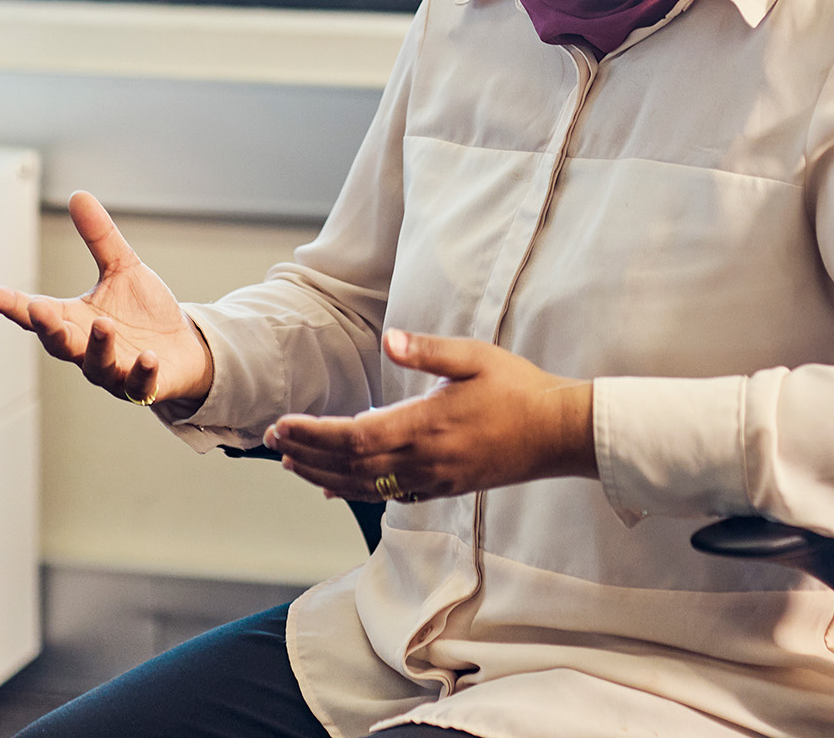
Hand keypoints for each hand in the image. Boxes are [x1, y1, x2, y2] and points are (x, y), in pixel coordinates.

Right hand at [0, 191, 213, 408]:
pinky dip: (142, 372)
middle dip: (49, 328)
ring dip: (98, 347)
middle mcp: (86, 350)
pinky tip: (148, 357)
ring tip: (104, 325)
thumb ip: (99, 238)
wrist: (185, 348)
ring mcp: (113, 371)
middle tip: (39, 310)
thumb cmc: (144, 313)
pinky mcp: (144, 385)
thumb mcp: (122, 269)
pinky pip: (139, 385)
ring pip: (96, 366)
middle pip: (58, 343)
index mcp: (74, 321)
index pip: (35, 314)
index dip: (10, 304)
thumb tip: (78, 195)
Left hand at [265, 330, 595, 502]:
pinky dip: (356, 489)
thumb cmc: (519, 389)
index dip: (313, 434)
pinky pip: (389, 494)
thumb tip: (389, 340)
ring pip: (366, 484)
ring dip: (324, 472)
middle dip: (307, 452)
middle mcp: (425, 460)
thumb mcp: (476, 357)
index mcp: (426, 425)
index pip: (354, 436)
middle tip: (274, 440)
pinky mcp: (443, 486)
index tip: (283, 424)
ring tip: (292, 462)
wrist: (559, 434)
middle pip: (351, 464)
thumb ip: (428, 351)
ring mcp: (434, 479)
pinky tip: (336, 485)